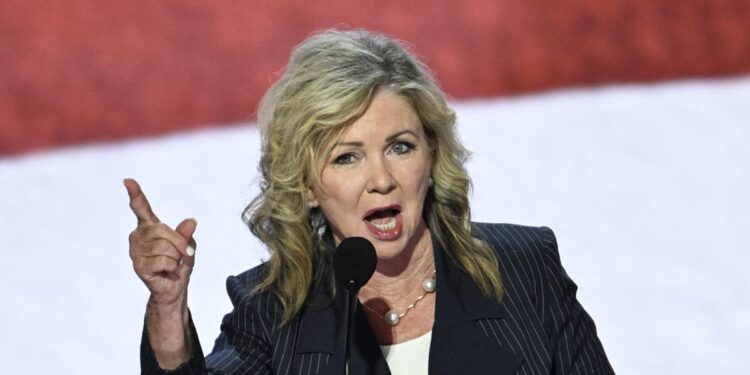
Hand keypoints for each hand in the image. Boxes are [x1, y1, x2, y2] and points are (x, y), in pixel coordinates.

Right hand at [124, 178, 196, 306]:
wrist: (174, 287)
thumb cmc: (178, 263)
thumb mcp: (188, 245)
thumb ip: (186, 233)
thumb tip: (191, 221)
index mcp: (149, 227)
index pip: (141, 208)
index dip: (135, 194)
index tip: (128, 181)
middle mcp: (138, 236)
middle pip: (162, 230)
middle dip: (179, 242)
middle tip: (186, 253)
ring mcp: (136, 252)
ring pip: (164, 247)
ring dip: (176, 257)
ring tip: (173, 264)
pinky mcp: (138, 266)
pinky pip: (163, 261)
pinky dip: (172, 267)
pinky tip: (167, 271)